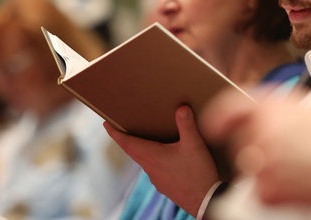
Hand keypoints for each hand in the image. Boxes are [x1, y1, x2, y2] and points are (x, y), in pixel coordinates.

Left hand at [105, 105, 219, 215]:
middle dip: (125, 139)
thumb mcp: (194, 144)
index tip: (105, 124)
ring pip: (143, 161)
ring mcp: (157, 179)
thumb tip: (181, 107)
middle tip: (120, 129)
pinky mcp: (165, 186)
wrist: (205, 202)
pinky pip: (153, 170)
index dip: (115, 133)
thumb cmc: (198, 173)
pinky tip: (164, 158)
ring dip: (139, 150)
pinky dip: (152, 160)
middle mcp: (150, 169)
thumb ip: (186, 124)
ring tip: (143, 140)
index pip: (127, 143)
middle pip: (132, 152)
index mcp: (152, 156)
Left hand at [201, 91, 310, 216]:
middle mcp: (262, 128)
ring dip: (271, 172)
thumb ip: (278, 111)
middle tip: (297, 155)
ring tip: (308, 169)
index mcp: (272, 104)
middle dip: (259, 150)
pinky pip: (262, 193)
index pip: (232, 107)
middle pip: (242, 143)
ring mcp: (263, 159)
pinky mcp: (268, 189)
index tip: (213, 127)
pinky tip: (306, 185)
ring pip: (252, 169)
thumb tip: (255, 123)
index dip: (219, 117)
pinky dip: (280, 194)